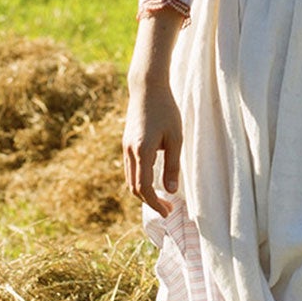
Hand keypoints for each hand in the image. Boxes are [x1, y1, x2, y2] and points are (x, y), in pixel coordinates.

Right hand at [122, 73, 183, 214]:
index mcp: (142, 152)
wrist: (146, 88)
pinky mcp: (126, 143)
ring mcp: (125, 147)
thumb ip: (172, 165)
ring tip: (161, 198)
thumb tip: (170, 191)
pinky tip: (153, 180)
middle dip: (149, 201)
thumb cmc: (166, 110)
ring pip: (130, 179)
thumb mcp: (176, 138)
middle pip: (134, 187)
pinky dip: (139, 180)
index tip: (168, 212)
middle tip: (167, 208)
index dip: (155, 203)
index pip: (144, 188)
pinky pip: (130, 168)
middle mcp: (129, 152)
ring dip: (143, 192)